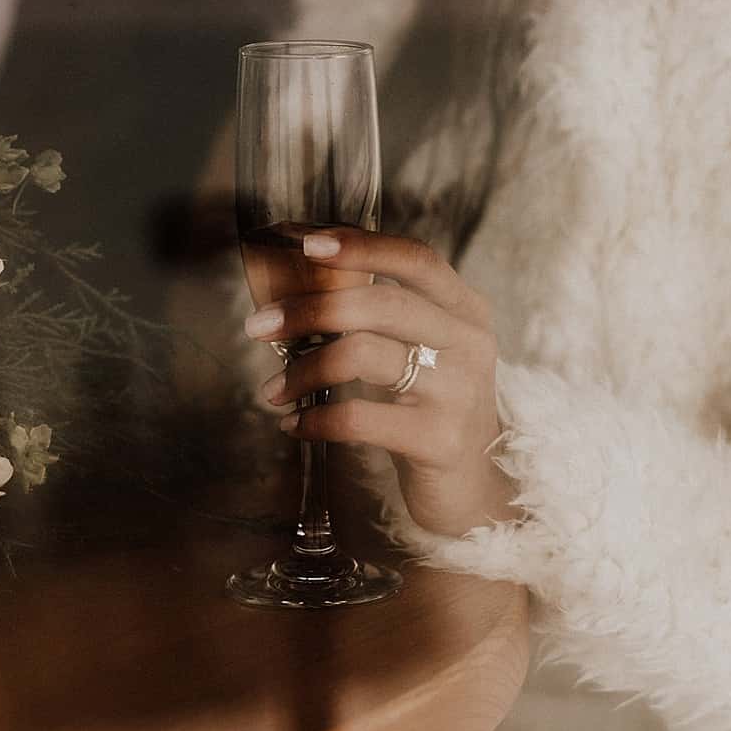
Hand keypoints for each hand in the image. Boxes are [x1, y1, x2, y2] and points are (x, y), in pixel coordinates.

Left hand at [245, 227, 519, 537]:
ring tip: (275, 389)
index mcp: (465, 310)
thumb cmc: (432, 408)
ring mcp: (458, 392)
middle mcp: (469, 343)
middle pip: (381, 304)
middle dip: (310, 310)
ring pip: (363, 354)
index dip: (362, 246)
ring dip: (303, 370)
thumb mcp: (425, 350)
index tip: (307, 243)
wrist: (472, 487)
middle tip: (258, 326)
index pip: (416, 260)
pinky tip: (295, 425)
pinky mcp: (439, 440)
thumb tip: (305, 276)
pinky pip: (359, 417)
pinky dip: (315, 419)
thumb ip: (383, 316)